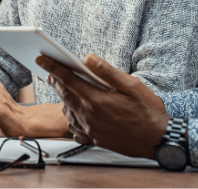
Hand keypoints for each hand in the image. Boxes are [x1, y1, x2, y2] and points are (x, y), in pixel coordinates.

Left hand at [36, 54, 169, 158]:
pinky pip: (75, 127)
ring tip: (68, 89)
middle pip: (64, 94)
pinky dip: (72, 117)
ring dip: (65, 98)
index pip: (67, 79)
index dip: (52, 67)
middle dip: (56, 80)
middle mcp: (89, 116)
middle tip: (51, 71)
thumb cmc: (147, 111)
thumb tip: (88, 58)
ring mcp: (90, 129)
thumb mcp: (132, 85)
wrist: (157, 140)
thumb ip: (108, 72)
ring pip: (68, 111)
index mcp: (96, 100)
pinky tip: (78, 111)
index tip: (40, 59)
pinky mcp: (94, 139)